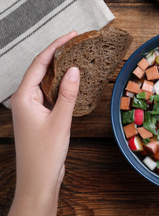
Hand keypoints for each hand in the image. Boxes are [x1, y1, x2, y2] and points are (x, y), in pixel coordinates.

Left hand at [0, 31, 79, 215]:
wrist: (38, 179)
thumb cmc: (45, 154)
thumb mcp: (60, 121)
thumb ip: (68, 94)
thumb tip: (75, 70)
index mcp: (23, 97)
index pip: (39, 64)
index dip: (56, 47)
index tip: (71, 36)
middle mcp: (24, 100)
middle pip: (41, 70)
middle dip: (58, 55)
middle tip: (77, 43)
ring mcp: (32, 108)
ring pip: (46, 82)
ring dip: (61, 70)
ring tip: (78, 58)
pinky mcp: (40, 116)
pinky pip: (50, 94)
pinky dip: (62, 86)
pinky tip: (73, 83)